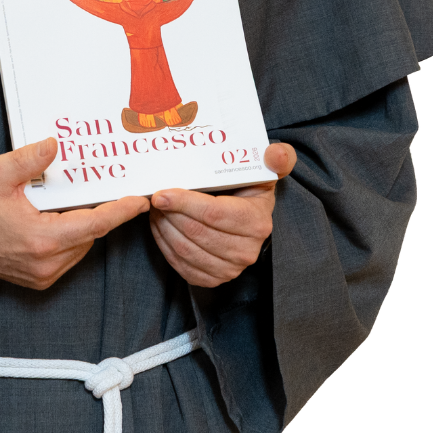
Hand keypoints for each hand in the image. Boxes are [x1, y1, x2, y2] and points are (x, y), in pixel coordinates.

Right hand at [0, 138, 149, 289]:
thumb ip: (28, 159)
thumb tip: (54, 145)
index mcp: (42, 239)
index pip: (95, 225)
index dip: (121, 212)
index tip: (141, 201)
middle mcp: (47, 263)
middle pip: (91, 234)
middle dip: (102, 211)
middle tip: (111, 188)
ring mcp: (43, 275)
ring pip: (82, 246)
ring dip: (85, 225)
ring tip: (79, 200)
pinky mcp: (39, 280)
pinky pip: (69, 256)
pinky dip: (72, 237)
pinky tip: (62, 218)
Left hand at [149, 141, 295, 287]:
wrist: (247, 217)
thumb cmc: (249, 189)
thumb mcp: (265, 168)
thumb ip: (276, 157)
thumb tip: (277, 154)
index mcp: (257, 222)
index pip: (213, 214)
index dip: (184, 203)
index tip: (160, 194)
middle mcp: (246, 251)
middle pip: (196, 233)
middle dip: (169, 214)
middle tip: (154, 197)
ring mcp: (230, 269)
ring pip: (185, 250)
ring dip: (163, 228)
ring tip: (155, 209)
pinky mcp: (213, 279)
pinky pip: (181, 266)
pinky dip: (165, 246)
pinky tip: (160, 226)